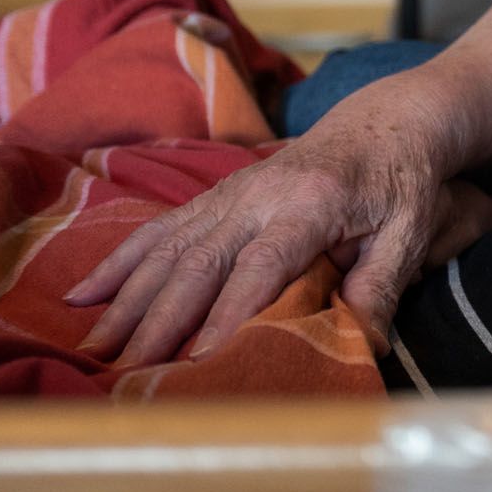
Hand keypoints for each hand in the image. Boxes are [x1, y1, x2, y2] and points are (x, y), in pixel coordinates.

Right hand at [65, 70, 471, 366]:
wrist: (386, 121)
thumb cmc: (402, 182)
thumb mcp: (409, 230)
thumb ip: (382, 283)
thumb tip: (364, 343)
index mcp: (311, 202)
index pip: (262, 265)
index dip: (230, 313)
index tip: (201, 359)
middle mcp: (260, 193)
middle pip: (201, 260)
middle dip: (162, 317)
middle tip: (131, 369)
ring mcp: (231, 191)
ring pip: (170, 246)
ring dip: (129, 297)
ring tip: (97, 345)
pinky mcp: (216, 195)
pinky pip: (160, 228)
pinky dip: (119, 261)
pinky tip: (82, 293)